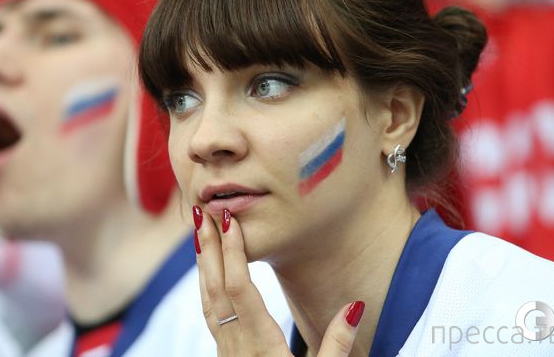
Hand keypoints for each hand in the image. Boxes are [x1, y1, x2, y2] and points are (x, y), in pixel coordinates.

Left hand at [193, 206, 363, 355]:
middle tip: (202, 211)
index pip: (240, 290)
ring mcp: (226, 352)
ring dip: (203, 263)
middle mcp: (236, 346)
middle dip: (209, 248)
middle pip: (215, 288)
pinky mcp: (225, 356)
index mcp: (261, 346)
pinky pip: (209, 313)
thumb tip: (354, 307)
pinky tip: (207, 272)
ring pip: (207, 299)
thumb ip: (338, 345)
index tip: (228, 221)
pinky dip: (206, 285)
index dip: (233, 253)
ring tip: (198, 232)